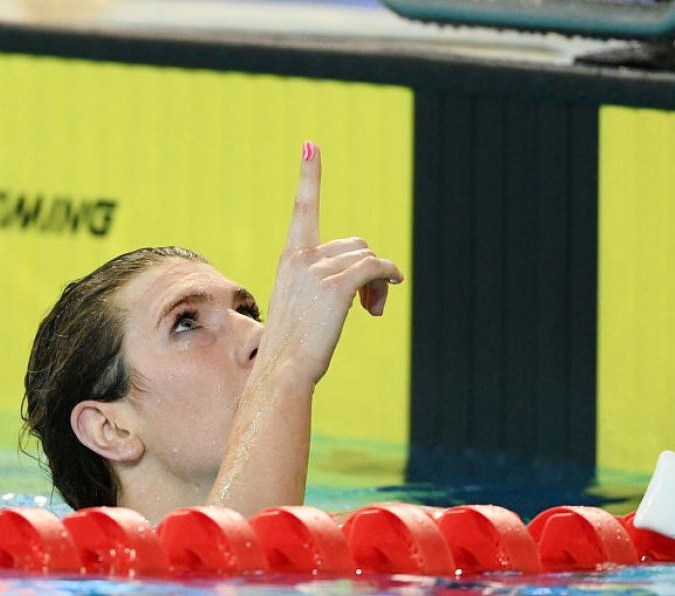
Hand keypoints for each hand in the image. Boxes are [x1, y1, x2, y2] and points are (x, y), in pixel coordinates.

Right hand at [256, 142, 403, 387]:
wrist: (283, 370)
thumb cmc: (293, 348)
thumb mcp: (302, 307)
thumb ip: (323, 284)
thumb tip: (368, 281)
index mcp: (290, 258)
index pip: (303, 210)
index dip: (309, 177)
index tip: (310, 146)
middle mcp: (302, 257)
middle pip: (355, 244)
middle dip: (369, 270)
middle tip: (370, 303)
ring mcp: (318, 270)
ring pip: (367, 259)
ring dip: (379, 282)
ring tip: (371, 310)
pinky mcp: (336, 286)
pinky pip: (375, 268)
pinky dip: (389, 276)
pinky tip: (391, 289)